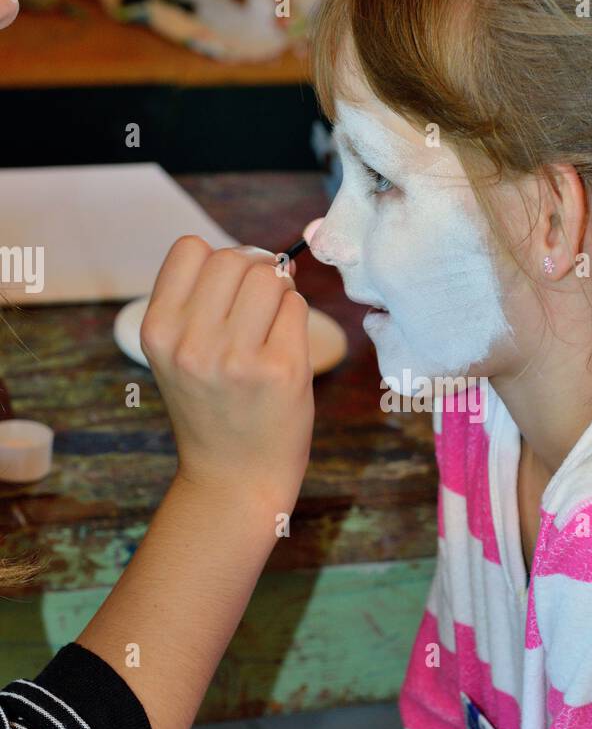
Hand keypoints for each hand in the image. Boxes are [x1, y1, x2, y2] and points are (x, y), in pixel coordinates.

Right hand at [141, 237, 313, 513]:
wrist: (234, 480)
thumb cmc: (214, 411)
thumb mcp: (180, 355)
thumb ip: (203, 304)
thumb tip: (265, 256)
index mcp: (158, 332)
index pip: (190, 248)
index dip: (216, 260)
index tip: (228, 290)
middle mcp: (191, 343)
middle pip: (234, 258)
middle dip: (253, 272)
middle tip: (258, 310)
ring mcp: (236, 357)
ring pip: (270, 277)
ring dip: (279, 293)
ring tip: (270, 329)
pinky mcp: (281, 370)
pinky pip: (296, 307)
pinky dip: (295, 318)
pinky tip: (284, 348)